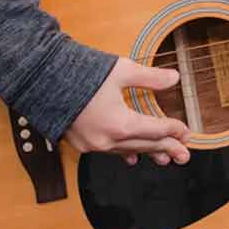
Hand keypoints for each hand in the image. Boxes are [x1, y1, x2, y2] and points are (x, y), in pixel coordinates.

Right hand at [61, 58, 191, 166]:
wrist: (42, 79)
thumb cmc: (81, 73)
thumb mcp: (121, 70)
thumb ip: (150, 78)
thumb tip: (174, 79)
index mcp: (120, 123)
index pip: (155, 130)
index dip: (173, 130)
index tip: (186, 131)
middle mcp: (107, 140)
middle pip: (144, 145)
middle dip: (167, 149)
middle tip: (185, 156)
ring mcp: (92, 144)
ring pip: (127, 151)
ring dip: (147, 153)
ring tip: (164, 158)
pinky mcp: (81, 143)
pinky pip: (109, 151)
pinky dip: (124, 152)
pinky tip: (133, 158)